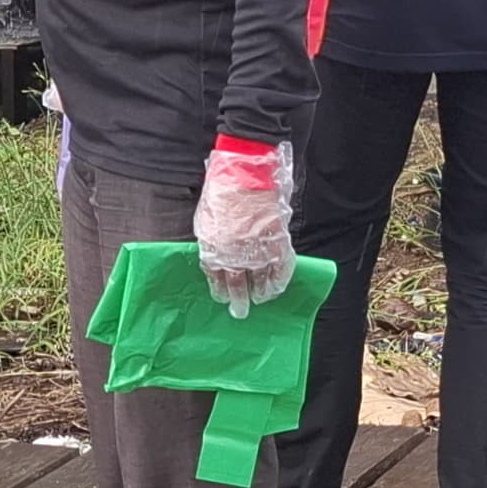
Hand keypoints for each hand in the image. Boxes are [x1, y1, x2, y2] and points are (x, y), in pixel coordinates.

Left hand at [192, 141, 295, 316]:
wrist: (244, 175)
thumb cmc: (221, 193)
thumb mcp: (206, 220)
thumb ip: (210, 241)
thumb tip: (214, 253)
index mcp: (213, 250)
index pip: (215, 279)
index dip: (220, 290)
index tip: (222, 297)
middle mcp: (234, 257)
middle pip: (236, 287)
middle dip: (238, 302)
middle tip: (240, 312)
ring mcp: (257, 252)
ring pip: (260, 283)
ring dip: (261, 294)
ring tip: (261, 299)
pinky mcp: (277, 244)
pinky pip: (281, 271)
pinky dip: (279, 282)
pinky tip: (277, 288)